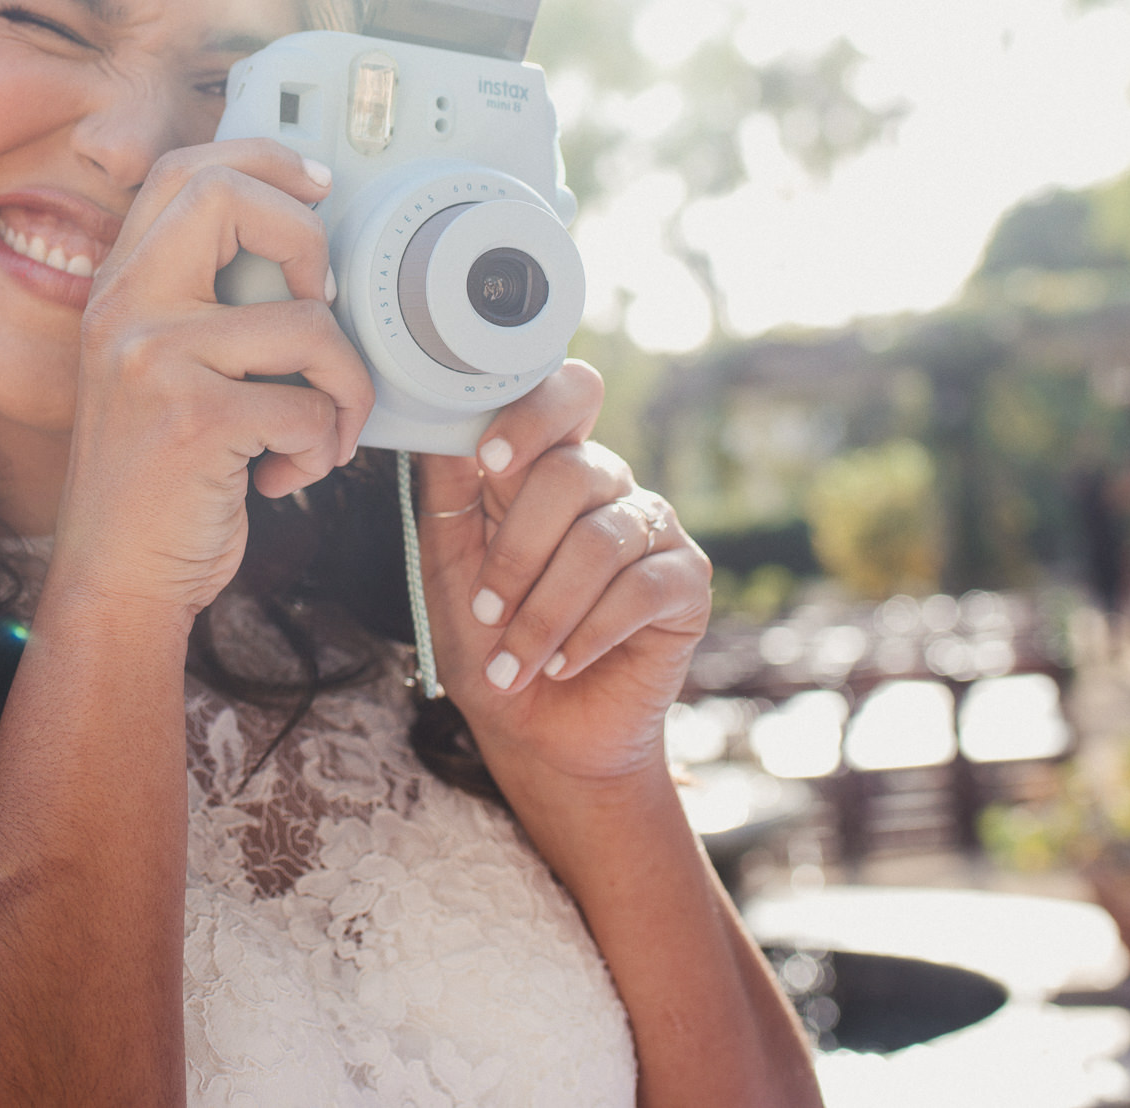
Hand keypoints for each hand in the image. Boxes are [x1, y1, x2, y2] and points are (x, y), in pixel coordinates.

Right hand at [54, 140, 374, 614]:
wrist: (115, 578)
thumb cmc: (157, 479)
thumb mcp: (157, 370)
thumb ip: (199, 305)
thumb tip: (303, 247)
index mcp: (119, 288)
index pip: (183, 171)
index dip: (261, 159)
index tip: (315, 186)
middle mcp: (125, 310)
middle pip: (229, 197)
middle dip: (308, 240)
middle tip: (321, 301)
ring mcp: (154, 360)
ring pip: (309, 321)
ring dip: (345, 388)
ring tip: (320, 432)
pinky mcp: (194, 420)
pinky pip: (311, 406)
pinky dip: (323, 449)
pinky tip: (286, 477)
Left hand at [410, 363, 711, 785]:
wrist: (537, 734)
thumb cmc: (488, 643)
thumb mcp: (448, 566)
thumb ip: (449, 493)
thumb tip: (444, 424)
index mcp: (548, 466)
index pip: (566, 394)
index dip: (532, 415)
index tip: (489, 458)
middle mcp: (606, 486)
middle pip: (571, 472)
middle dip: (517, 552)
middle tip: (488, 610)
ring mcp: (650, 530)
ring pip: (598, 541)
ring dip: (544, 612)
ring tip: (515, 660)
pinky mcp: (686, 583)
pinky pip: (639, 590)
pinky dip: (588, 634)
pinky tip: (563, 663)